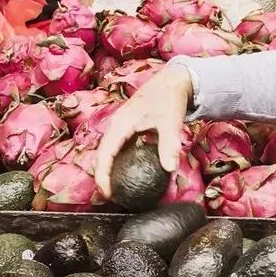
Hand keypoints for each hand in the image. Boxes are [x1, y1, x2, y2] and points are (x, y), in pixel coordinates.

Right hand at [95, 65, 192, 197]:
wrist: (173, 80)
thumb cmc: (170, 99)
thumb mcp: (171, 122)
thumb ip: (169, 145)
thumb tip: (170, 169)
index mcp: (120, 124)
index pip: (104, 155)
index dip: (102, 176)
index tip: (107, 193)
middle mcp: (116, 125)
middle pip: (102, 154)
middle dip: (102, 175)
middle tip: (111, 196)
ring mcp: (122, 125)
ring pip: (109, 150)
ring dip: (109, 168)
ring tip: (116, 187)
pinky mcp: (129, 126)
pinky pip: (119, 147)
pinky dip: (119, 160)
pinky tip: (130, 171)